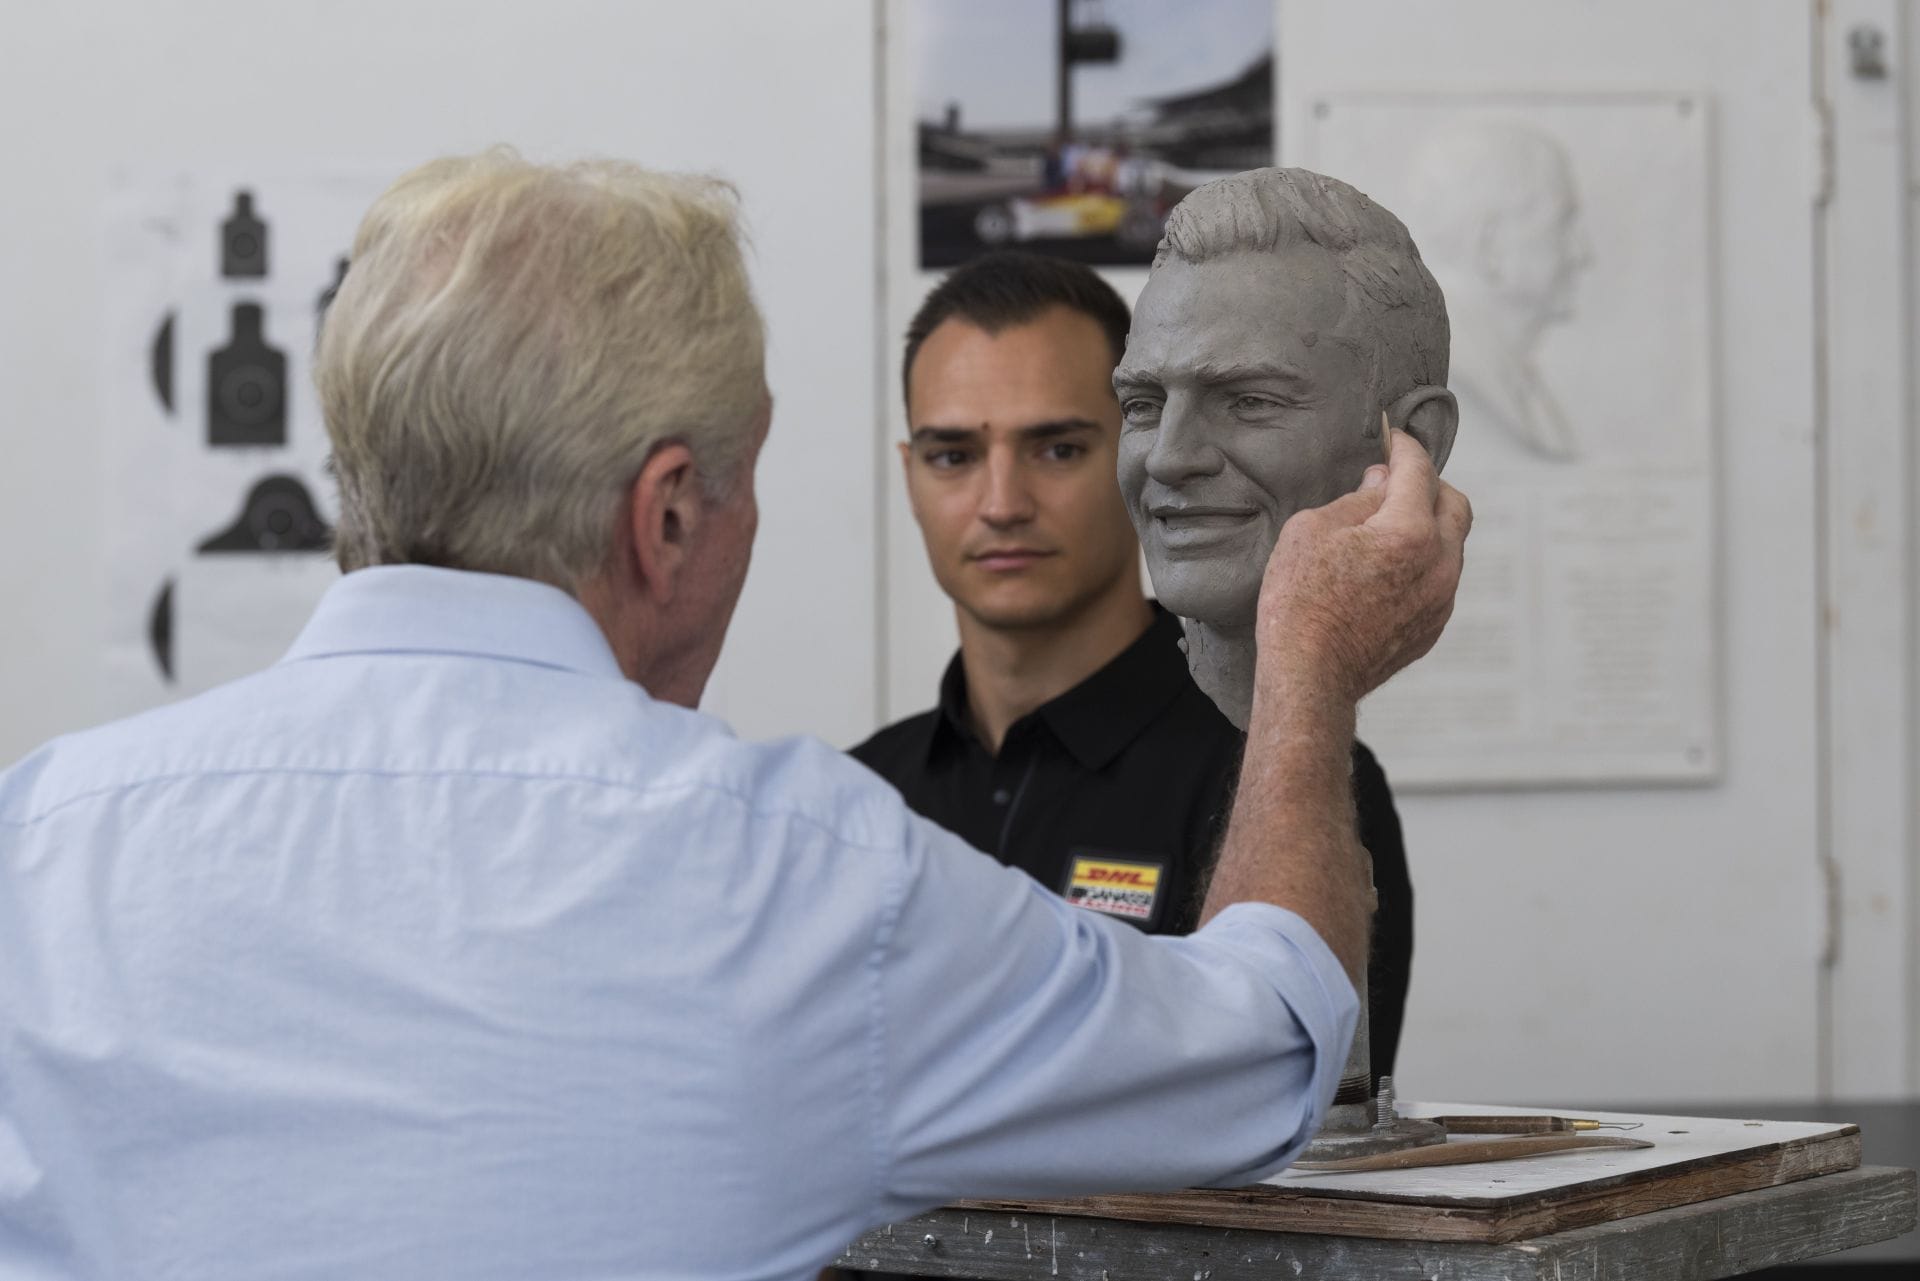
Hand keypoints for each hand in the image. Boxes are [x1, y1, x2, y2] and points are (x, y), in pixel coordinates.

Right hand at [1255, 430, 1471, 703]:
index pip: (1418, 470)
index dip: (1404, 447)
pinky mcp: (1433, 626)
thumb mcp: (1312, 531)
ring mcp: (1442, 598)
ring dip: (1426, 527)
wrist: (1309, 676)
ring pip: (1450, 544)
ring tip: (1385, 530)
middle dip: (1429, 485)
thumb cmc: (1299, 603)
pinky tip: (1385, 570)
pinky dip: (1421, 562)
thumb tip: (1381, 485)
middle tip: (1396, 483)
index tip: (1394, 437)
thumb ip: (1356, 500)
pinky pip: (1439, 579)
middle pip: (1455, 504)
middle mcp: (1440, 563)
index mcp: (1410, 531)